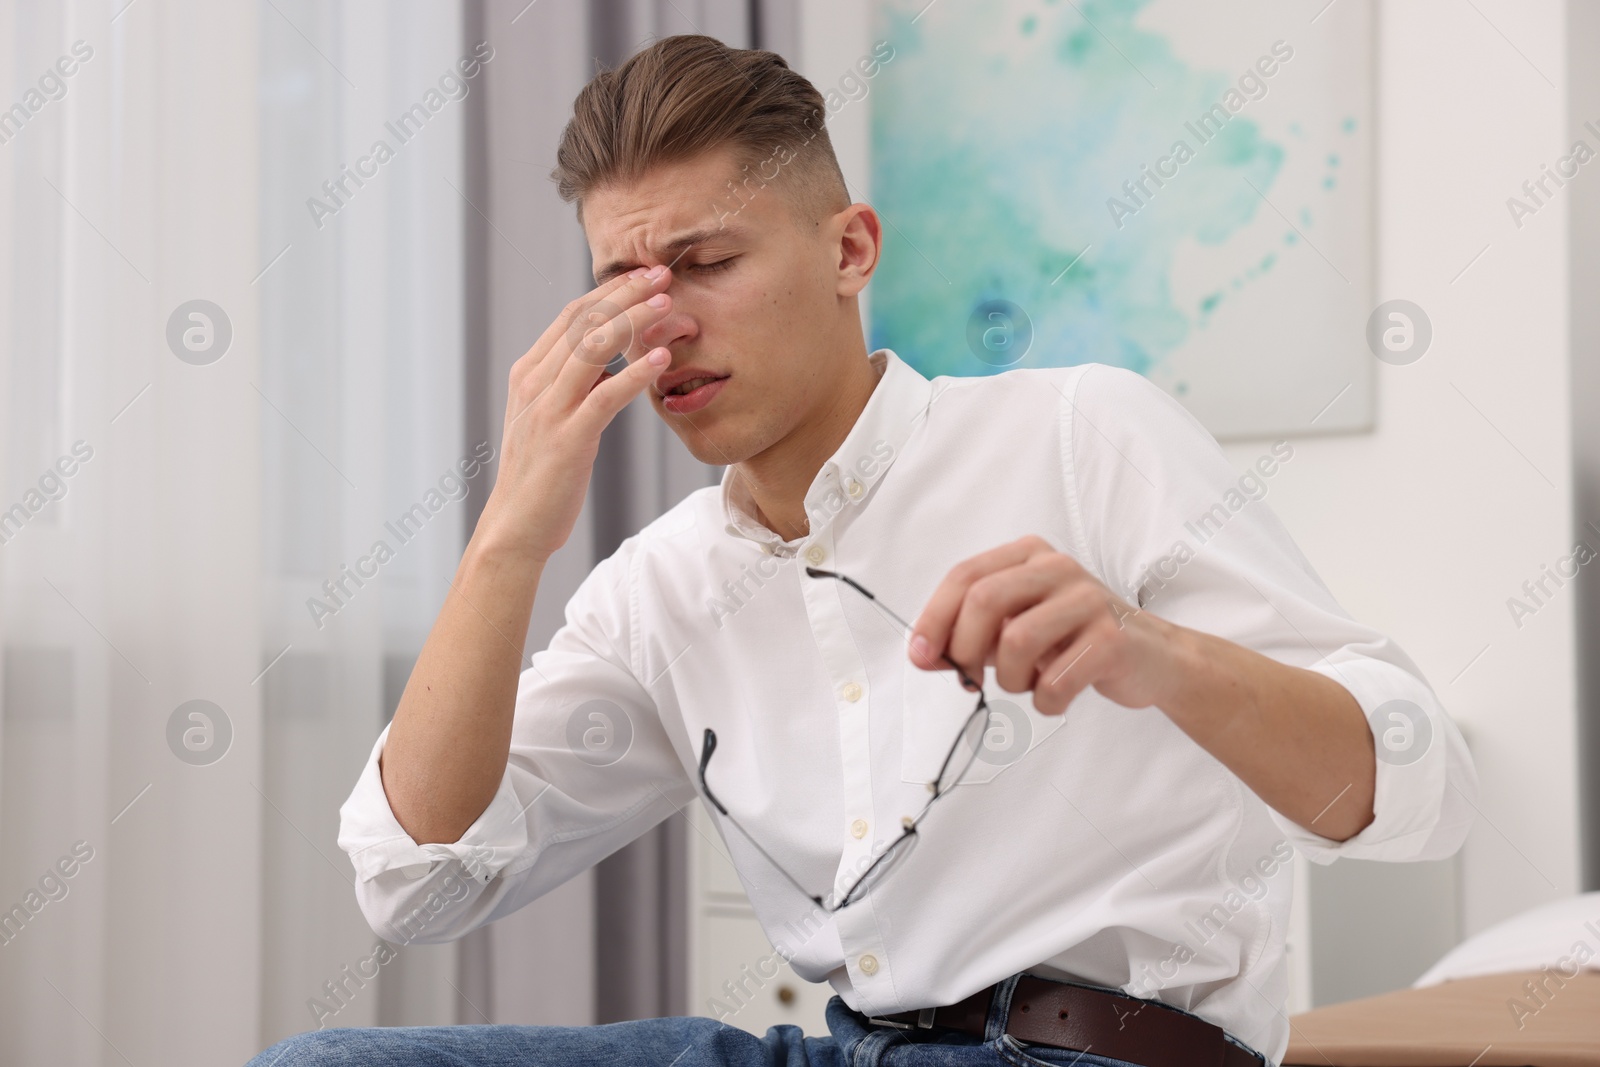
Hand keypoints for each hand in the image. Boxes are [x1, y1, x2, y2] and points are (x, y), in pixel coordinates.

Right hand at [474, 266, 675, 562]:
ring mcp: (548, 410)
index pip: (572, 316)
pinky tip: (660, 361)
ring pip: (592, 349)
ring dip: (633, 322)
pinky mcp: (566, 439)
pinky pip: (603, 397)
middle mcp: (534, 383)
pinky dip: (634, 375)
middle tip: (663, 274)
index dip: (609, 290)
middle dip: (625, 293)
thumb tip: (609, 360)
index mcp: (529, 373)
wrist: (517, 527)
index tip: (645, 276)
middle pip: (583, 322)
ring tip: (668, 305)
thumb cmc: (542, 475)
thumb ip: (575, 386)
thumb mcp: (554, 419)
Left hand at [908, 535, 1190, 714]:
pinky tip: (1057, 696)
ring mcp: (1088, 600)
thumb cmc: (1075, 639)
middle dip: (964, 649)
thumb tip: (924, 654)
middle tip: (971, 677)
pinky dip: (1045, 701)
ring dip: (1009, 679)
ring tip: (1026, 683)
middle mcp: (1057, 568)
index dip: (934, 618)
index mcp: (1028, 555)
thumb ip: (972, 633)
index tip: (921, 655)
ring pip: (1016, 642)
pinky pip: (1054, 681)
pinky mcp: (1112, 639)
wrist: (1153, 657)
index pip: (964, 576)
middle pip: (984, 600)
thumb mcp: (1019, 625)